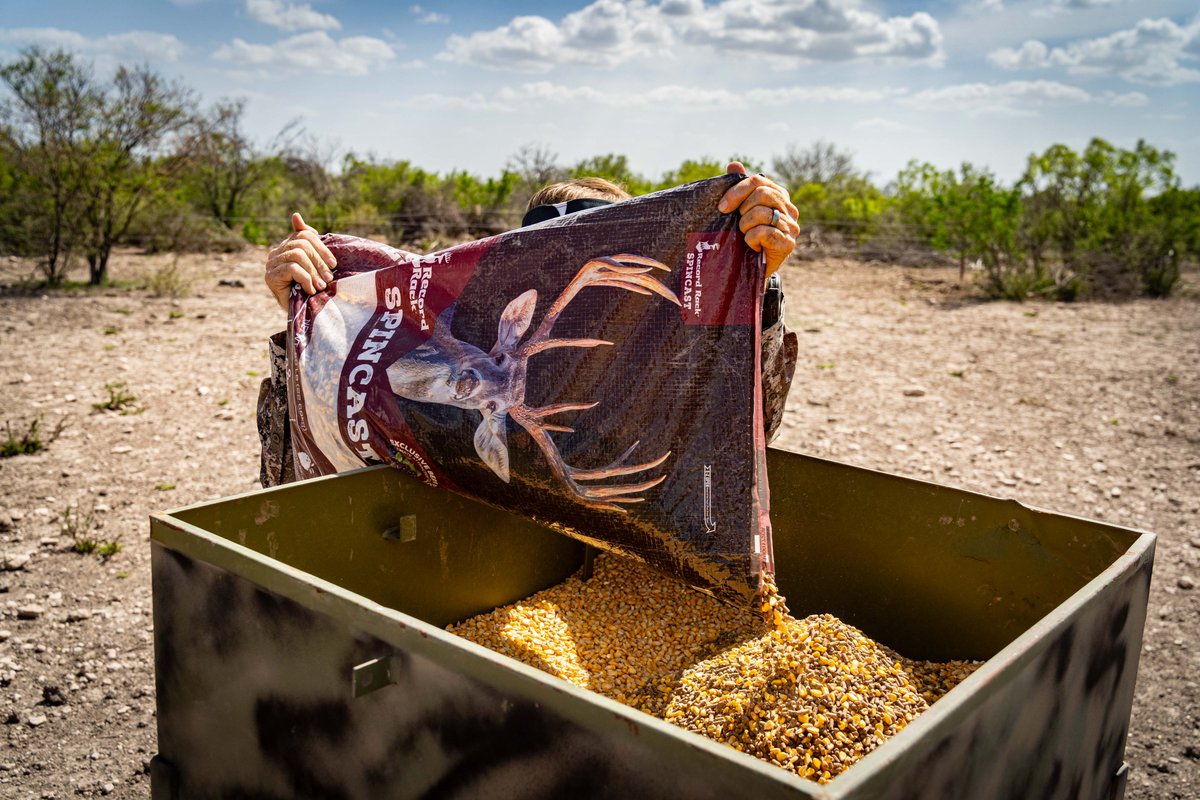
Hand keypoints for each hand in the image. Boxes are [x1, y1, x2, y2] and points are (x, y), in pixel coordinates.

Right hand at [264, 212, 337, 310]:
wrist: (302, 315)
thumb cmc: (311, 289)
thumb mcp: (315, 265)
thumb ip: (310, 242)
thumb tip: (295, 215)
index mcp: (288, 246)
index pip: (304, 234)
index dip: (321, 247)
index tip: (333, 264)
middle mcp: (276, 252)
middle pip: (301, 244)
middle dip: (319, 261)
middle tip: (329, 278)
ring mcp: (271, 264)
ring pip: (297, 255)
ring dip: (313, 271)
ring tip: (321, 286)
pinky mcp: (270, 277)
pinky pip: (292, 269)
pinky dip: (306, 279)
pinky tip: (311, 290)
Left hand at [717, 162, 797, 277]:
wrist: (750, 270)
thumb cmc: (744, 238)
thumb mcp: (739, 212)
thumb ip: (738, 188)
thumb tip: (734, 164)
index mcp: (779, 195)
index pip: (758, 181)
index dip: (737, 191)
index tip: (722, 207)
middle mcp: (789, 209)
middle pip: (761, 194)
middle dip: (742, 210)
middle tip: (738, 225)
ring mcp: (792, 227)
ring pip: (761, 213)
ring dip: (745, 226)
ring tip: (745, 236)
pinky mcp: (788, 244)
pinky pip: (764, 233)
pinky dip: (752, 239)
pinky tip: (752, 246)